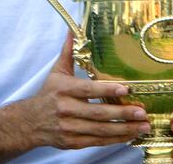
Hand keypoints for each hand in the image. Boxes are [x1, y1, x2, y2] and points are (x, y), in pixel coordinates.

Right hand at [23, 34, 150, 149]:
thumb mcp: (57, 72)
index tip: (126, 89)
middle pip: (98, 113)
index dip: (107, 90)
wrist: (29, 122)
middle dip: (122, 113)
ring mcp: (69, 128)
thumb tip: (73, 30)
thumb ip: (68, 52)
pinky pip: (97, 141)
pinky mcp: (72, 142)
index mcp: (64, 89)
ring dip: (124, 129)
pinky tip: (129, 135)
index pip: (88, 90)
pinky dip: (114, 139)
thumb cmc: (48, 94)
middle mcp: (66, 109)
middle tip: (142, 112)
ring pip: (100, 130)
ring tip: (143, 126)